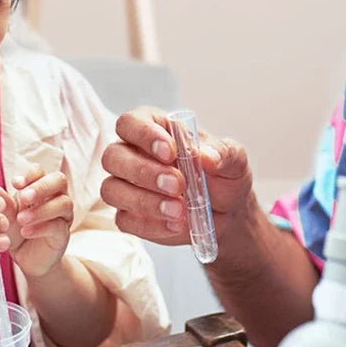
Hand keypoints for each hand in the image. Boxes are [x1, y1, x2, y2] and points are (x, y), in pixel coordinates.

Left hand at [0, 167, 72, 278]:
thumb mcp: (5, 215)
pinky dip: (41, 227)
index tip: (14, 184)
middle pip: (59, 180)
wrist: (26, 258)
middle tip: (23, 198)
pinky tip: (25, 232)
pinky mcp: (63, 233)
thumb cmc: (16, 230)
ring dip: (41, 209)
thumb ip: (0, 200)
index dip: (29, 174)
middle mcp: (56, 197)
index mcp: (40, 187)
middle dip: (41, 187)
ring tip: (21, 219)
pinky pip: (58, 226)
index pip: (40, 171)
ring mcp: (63, 215)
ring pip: (63, 203)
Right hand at [100, 107, 255, 244]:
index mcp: (154, 128)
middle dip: (143, 172)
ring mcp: (126, 186)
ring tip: (179, 211)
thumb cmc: (223, 175)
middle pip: (113, 157)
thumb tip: (207, 156)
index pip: (130, 122)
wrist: (227, 211)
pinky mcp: (129, 215)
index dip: (144, 135)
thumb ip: (223, 153)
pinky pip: (125, 220)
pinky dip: (150, 225)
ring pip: (112, 189)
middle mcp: (132, 154)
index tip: (170, 152)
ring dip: (144, 201)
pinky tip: (175, 224)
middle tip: (178, 185)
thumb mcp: (233, 159)